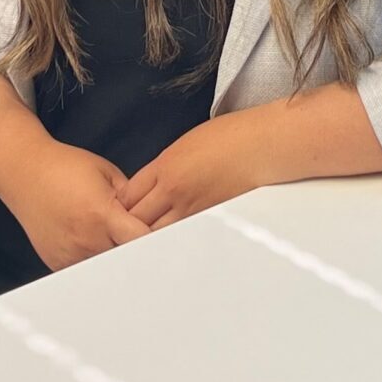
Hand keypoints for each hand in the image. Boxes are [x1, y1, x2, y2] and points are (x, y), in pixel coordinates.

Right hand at [0, 140, 150, 270]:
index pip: (140, 241)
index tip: (162, 240)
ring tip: (110, 237)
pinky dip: (93, 260)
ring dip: (113, 257)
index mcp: (102, 214)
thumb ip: (131, 198)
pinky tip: (90, 242)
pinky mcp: (57, 262)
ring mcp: (69, 254)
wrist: (24, 173)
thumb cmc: (64, 167)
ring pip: (106, 269)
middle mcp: (86, 239)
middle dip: (135, 250)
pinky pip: (85, 270)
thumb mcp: (107, 173)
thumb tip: (150, 216)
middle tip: (137, 240)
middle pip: (125, 259)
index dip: (154, 240)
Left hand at [118, 109, 288, 231]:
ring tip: (143, 243)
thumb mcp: (185, 144)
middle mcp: (173, 189)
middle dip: (127, 225)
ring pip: (155, 234)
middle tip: (123, 232)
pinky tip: (171, 244)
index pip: (127, 196)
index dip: (120, 206)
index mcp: (165, 166)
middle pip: (135, 219)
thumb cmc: (230, 137)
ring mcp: (191, 208)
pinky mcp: (208, 219)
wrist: (261, 145)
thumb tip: (150, 184)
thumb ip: (163, 167)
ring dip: (148, 237)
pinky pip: (181, 236)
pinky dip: (173, 241)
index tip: (119, 210)